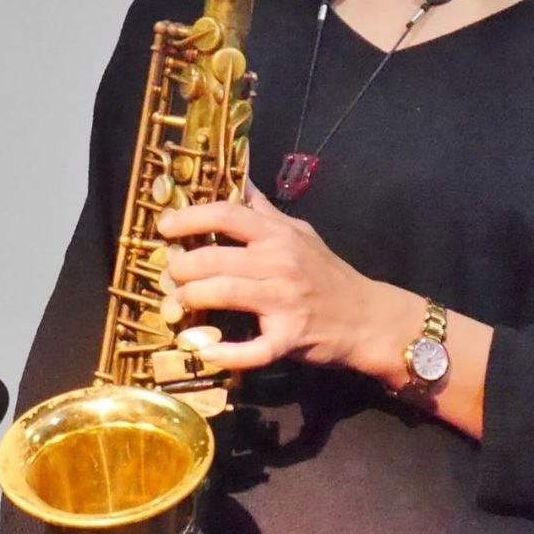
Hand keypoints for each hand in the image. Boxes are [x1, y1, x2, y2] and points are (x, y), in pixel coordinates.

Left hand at [157, 186, 413, 375]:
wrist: (367, 316)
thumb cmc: (328, 273)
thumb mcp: (301, 233)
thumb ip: (266, 212)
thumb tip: (240, 181)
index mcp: (279, 234)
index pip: (227, 214)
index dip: (190, 217)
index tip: (165, 227)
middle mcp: (280, 262)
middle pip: (215, 257)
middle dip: (181, 266)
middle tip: (168, 273)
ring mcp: (284, 300)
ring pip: (225, 293)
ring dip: (191, 298)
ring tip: (178, 303)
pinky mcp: (289, 336)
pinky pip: (253, 347)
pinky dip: (226, 353)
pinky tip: (204, 350)